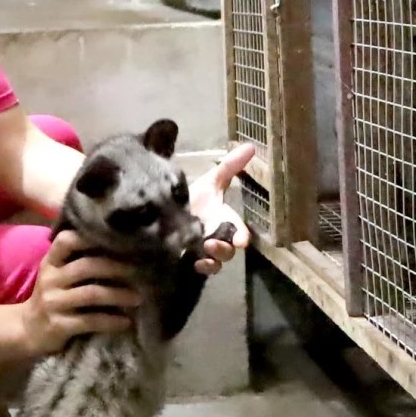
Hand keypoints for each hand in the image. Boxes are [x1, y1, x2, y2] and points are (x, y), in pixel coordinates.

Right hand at [21, 231, 141, 354]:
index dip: (89, 237)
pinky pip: (90, 321)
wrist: (28, 330)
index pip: (66, 240)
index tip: (118, 239)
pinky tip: (126, 322)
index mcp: (51, 262)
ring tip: (139, 298)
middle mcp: (50, 279)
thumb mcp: (56, 275)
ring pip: (91, 294)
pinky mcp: (59, 325)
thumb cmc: (53, 297)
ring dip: (119, 295)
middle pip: (86, 266)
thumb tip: (118, 246)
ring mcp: (53, 303)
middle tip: (140, 271)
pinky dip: (111, 321)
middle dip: (116, 267)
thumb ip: (76, 260)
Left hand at [190, 142, 255, 274]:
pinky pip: (200, 270)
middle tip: (210, 244)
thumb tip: (250, 146)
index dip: (242, 237)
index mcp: (224, 221)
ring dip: (212, 259)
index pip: (240, 232)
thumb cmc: (193, 196)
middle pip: (228, 251)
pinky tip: (192, 262)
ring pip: (216, 263)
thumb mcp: (211, 181)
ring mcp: (204, 251)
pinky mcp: (189, 261)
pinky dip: (199, 267)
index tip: (241, 240)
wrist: (165, 208)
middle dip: (223, 249)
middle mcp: (217, 238)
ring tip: (201, 252)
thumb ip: (230, 167)